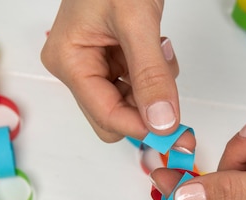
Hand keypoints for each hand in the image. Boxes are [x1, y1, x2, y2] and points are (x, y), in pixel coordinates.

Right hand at [41, 0, 181, 143]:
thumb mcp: (137, 22)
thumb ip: (150, 75)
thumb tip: (162, 122)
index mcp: (69, 61)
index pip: (106, 117)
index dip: (141, 127)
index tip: (176, 132)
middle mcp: (75, 67)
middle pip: (114, 116)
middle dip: (146, 109)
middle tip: (175, 100)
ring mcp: (92, 63)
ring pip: (128, 102)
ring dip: (153, 88)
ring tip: (161, 51)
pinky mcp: (110, 57)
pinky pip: (135, 84)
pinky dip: (153, 74)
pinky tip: (158, 48)